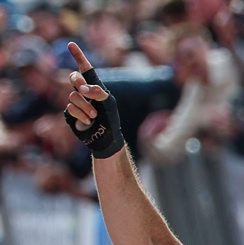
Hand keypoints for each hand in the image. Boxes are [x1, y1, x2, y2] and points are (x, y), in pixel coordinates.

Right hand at [64, 41, 124, 157]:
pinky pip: (71, 108)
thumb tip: (83, 89)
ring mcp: (76, 102)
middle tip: (85, 91)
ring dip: (85, 106)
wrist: (106, 138)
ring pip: (73, 96)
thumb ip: (97, 92)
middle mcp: (83, 92)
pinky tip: (89, 121)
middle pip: (73, 78)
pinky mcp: (70, 113)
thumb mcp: (108, 103)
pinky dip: (81, 115)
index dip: (78, 56)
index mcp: (93, 86)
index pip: (85, 69)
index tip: (71, 44)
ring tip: (94, 116)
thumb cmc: (110, 119)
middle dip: (78, 82)